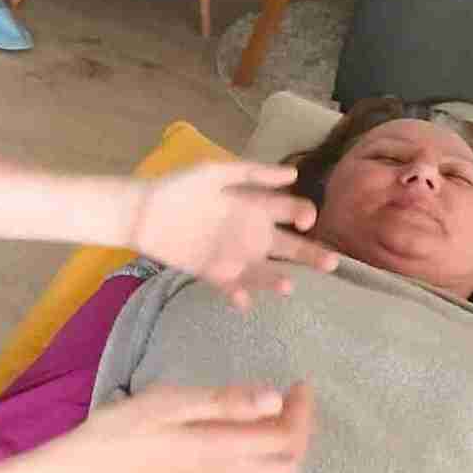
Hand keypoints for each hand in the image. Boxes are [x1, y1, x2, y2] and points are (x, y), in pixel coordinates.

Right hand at [59, 377, 314, 472]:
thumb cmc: (119, 433)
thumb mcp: (167, 404)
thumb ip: (222, 402)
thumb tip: (276, 399)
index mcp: (221, 451)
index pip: (286, 441)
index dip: (303, 413)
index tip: (299, 383)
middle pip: (286, 465)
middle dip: (300, 431)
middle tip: (292, 398)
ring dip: (280, 443)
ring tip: (268, 408)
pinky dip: (258, 451)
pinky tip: (234, 427)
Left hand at [131, 161, 338, 305]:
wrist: (142, 212)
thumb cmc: (179, 187)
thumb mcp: (215, 173)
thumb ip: (252, 173)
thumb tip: (293, 175)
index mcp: (255, 206)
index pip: (291, 211)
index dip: (304, 214)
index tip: (304, 219)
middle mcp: (251, 233)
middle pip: (289, 247)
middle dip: (311, 254)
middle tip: (331, 263)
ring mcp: (235, 255)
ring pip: (266, 271)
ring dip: (277, 280)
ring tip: (287, 286)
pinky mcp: (214, 273)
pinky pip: (233, 288)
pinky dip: (240, 297)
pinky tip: (244, 300)